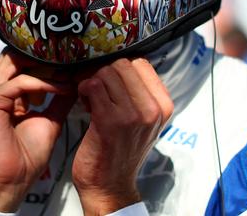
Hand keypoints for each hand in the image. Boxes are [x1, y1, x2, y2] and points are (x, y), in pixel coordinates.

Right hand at [0, 49, 75, 211]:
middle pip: (17, 53)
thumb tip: (76, 81)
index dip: (46, 56)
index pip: (23, 59)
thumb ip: (59, 99)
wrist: (12, 182)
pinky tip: (62, 89)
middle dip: (44, 54)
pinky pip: (20, 83)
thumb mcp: (50, 120)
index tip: (73, 58)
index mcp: (8, 92)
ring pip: (16, 61)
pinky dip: (44, 84)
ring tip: (68, 70)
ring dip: (45, 65)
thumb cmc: (28, 155)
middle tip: (70, 59)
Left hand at [72, 57, 173, 214]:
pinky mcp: (109, 121)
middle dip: (104, 74)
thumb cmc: (121, 149)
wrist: (110, 186)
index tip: (112, 85)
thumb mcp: (143, 120)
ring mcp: (132, 115)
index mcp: (163, 105)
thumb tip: (120, 61)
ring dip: (92, 83)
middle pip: (121, 64)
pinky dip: (83, 91)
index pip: (140, 63)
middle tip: (99, 95)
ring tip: (93, 102)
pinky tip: (86, 106)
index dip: (120, 69)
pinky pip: (92, 85)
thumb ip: (140, 92)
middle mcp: (152, 109)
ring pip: (105, 72)